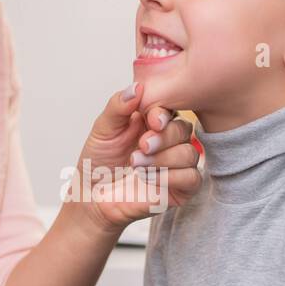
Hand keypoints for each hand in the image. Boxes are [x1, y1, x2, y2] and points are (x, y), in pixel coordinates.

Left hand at [68, 81, 201, 233]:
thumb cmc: (98, 163)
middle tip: (142, 146)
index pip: (172, 107)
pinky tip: (148, 179)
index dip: (164, 114)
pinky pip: (192, 177)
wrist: (91, 198)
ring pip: (189, 153)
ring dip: (162, 159)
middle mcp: (168, 140)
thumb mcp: (103, 129)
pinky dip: (170, 177)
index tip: (151, 121)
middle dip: (163, 137)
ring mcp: (176, 165)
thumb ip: (119, 106)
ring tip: (136, 164)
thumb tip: (138, 87)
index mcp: (152, 121)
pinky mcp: (180, 189)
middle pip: (184, 129)